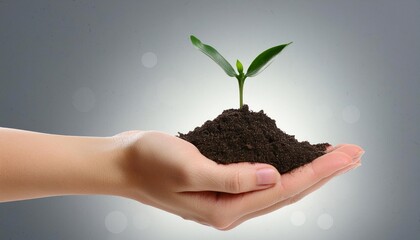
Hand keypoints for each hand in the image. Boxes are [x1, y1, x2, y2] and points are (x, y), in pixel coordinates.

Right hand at [114, 131, 363, 229]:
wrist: (123, 162)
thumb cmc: (149, 163)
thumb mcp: (189, 169)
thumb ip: (233, 178)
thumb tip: (274, 175)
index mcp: (225, 209)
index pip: (284, 189)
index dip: (318, 170)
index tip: (346, 154)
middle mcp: (231, 206)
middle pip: (288, 189)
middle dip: (323, 171)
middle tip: (353, 154)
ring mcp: (226, 195)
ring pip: (278, 184)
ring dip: (307, 169)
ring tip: (333, 156)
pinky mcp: (221, 181)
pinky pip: (261, 176)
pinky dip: (283, 165)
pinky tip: (293, 159)